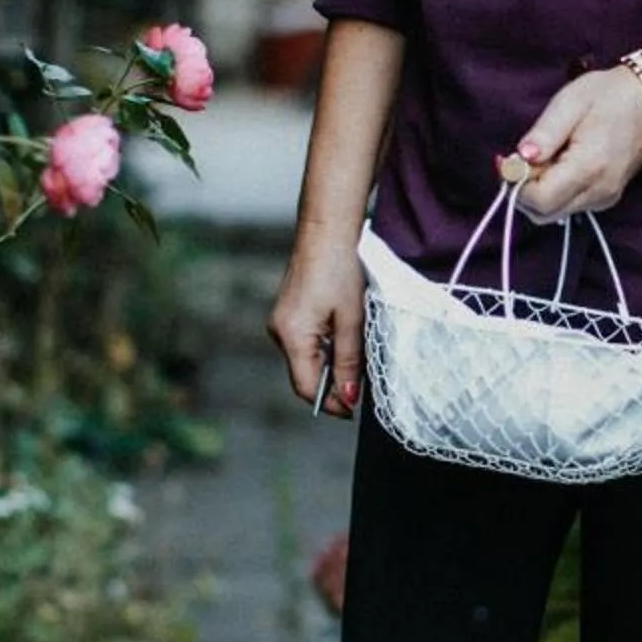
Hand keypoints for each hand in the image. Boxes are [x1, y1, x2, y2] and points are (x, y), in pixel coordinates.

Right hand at [267, 232, 364, 415]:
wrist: (326, 231)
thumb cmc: (340, 270)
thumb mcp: (351, 319)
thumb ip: (349, 360)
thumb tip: (349, 397)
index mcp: (293, 336)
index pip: (307, 387)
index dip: (331, 403)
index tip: (353, 410)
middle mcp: (279, 332)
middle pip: (305, 376)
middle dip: (333, 386)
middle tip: (362, 387)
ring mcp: (281, 323)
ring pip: (306, 360)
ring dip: (331, 366)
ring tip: (358, 360)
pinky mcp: (287, 314)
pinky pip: (305, 344)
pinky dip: (325, 350)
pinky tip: (345, 340)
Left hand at [506, 66, 641, 220]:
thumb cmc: (608, 96)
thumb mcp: (570, 103)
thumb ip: (544, 133)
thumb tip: (520, 158)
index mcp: (589, 167)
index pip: (539, 200)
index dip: (515, 184)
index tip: (507, 159)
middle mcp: (598, 191)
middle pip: (543, 213)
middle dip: (523, 191)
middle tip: (520, 159)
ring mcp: (604, 198)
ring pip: (554, 213)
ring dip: (538, 192)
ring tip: (544, 156)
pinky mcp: (606, 198)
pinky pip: (568, 206)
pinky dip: (554, 191)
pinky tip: (559, 164)